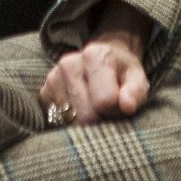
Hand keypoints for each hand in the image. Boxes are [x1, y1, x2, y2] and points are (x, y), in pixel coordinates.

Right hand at [40, 2, 153, 124]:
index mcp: (95, 55)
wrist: (100, 61)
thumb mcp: (136, 77)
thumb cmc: (121, 73)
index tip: (120, 106)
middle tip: (108, 112)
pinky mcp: (44, 92)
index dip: (117, 111)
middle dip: (101, 122)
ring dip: (85, 125)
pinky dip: (71, 123)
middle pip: (86, 115)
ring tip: (95, 110)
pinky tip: (80, 111)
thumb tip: (127, 106)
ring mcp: (53, 78)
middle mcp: (69, 64)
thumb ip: (136, 91)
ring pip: (70, 122)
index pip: (105, 101)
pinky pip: (58, 122)